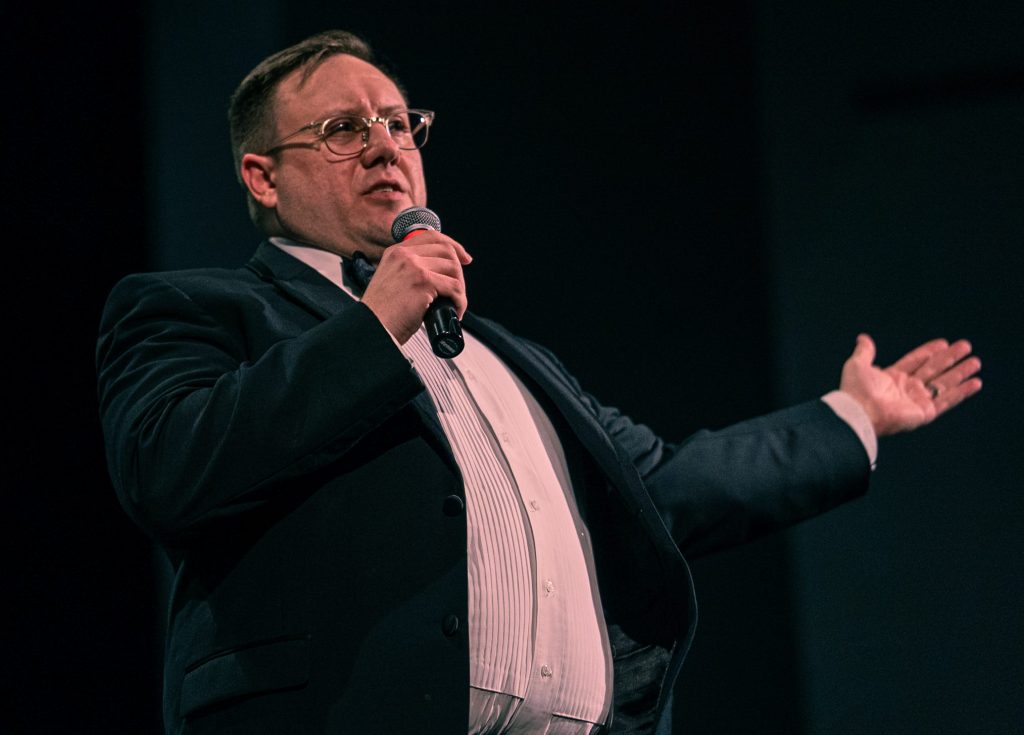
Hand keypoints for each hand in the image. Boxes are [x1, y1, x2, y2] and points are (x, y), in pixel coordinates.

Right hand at [360, 232, 471, 343]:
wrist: (372, 329)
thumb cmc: (382, 315)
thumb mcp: (392, 282)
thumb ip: (409, 272)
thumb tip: (439, 274)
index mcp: (395, 252)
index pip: (431, 237)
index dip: (453, 246)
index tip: (463, 258)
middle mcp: (404, 255)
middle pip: (447, 251)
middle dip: (458, 273)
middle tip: (457, 292)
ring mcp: (413, 267)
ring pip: (453, 269)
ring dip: (460, 289)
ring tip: (454, 304)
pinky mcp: (423, 282)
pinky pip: (454, 287)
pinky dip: (460, 301)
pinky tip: (454, 311)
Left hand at [839, 334, 981, 436]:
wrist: (860, 412)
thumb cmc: (856, 390)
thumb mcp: (857, 365)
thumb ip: (864, 352)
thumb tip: (863, 338)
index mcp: (892, 378)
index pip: (915, 361)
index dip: (929, 351)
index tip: (943, 342)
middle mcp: (907, 389)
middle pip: (933, 369)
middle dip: (950, 358)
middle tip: (966, 346)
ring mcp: (917, 401)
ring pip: (944, 383)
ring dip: (960, 373)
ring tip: (975, 362)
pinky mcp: (925, 412)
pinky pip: (948, 400)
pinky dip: (962, 392)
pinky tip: (976, 383)